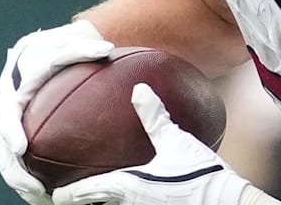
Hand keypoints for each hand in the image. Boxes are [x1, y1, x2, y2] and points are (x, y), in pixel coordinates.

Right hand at [0, 21, 114, 204]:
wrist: (35, 56)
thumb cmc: (51, 52)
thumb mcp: (64, 47)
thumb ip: (82, 49)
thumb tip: (106, 50)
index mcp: (11, 93)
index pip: (5, 115)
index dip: (10, 132)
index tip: (21, 148)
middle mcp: (5, 115)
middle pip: (3, 150)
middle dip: (16, 172)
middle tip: (35, 189)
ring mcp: (8, 130)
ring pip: (9, 164)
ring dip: (22, 184)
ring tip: (41, 200)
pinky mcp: (17, 140)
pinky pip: (20, 164)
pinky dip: (31, 180)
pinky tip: (49, 195)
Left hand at [52, 83, 250, 204]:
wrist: (227, 203)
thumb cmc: (202, 174)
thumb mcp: (176, 140)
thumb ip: (154, 116)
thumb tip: (138, 88)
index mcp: (128, 187)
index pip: (87, 192)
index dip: (68, 193)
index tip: (53, 192)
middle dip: (85, 202)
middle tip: (71, 195)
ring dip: (106, 204)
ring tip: (99, 198)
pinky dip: (126, 203)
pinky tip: (138, 196)